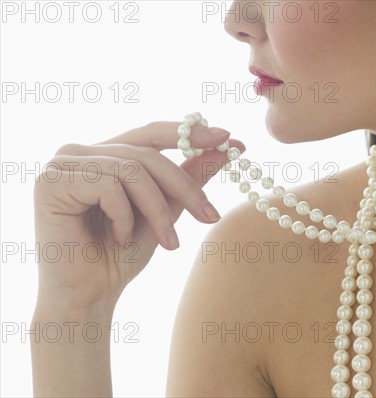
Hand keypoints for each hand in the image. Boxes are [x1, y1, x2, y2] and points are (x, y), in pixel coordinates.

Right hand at [33, 120, 244, 314]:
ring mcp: (62, 164)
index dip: (189, 133)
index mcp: (105, 154)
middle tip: (210, 216)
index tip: (228, 137)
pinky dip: (124, 216)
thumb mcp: (165, 210)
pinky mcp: (50, 182)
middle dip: (185, 187)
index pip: (150, 133)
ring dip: (157, 211)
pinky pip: (107, 185)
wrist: (89, 297)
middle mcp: (80, 152)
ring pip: (132, 170)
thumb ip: (189, 176)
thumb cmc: (122, 255)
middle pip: (147, 154)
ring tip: (168, 243)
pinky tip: (118, 240)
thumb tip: (226, 144)